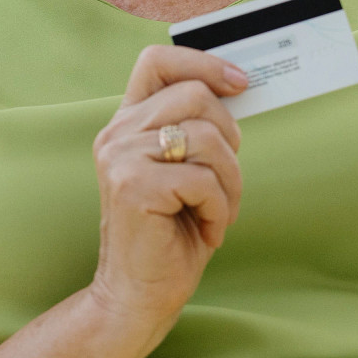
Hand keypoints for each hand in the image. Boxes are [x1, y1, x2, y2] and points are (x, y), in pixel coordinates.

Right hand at [87, 46, 247, 334]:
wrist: (137, 296)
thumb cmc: (170, 235)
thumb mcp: (185, 171)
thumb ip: (196, 129)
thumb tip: (240, 87)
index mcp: (128, 124)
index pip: (157, 61)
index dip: (202, 61)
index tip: (240, 82)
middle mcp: (118, 134)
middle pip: (196, 96)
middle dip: (230, 138)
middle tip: (226, 181)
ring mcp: (121, 158)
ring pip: (207, 138)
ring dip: (229, 182)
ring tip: (218, 212)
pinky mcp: (133, 186)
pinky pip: (203, 179)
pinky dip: (219, 208)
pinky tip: (208, 231)